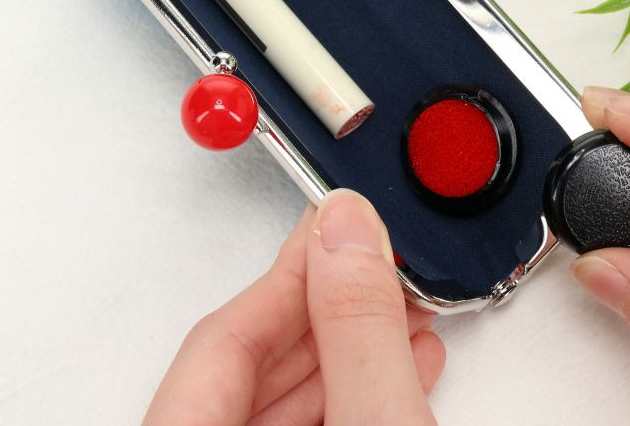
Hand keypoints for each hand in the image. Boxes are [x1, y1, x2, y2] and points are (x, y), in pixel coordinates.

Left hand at [142, 189, 444, 425]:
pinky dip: (360, 387)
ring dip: (353, 345)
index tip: (334, 223)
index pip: (224, 336)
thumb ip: (357, 329)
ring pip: (290, 394)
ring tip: (404, 307)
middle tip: (374, 256)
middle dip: (331, 303)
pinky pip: (317, 421)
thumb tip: (346, 229)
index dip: (288, 270)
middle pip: (255, 360)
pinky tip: (404, 359)